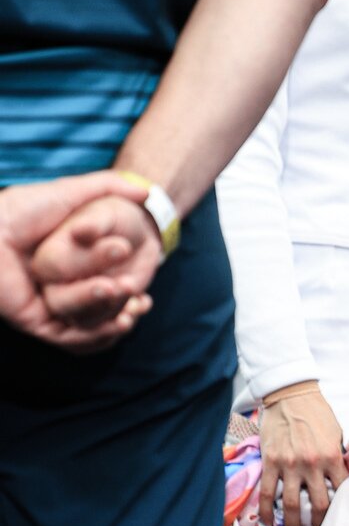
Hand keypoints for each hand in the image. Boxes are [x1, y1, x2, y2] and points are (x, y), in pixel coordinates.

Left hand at [0, 171, 153, 350]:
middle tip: (140, 296)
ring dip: (115, 318)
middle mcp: (59, 288)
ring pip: (91, 323)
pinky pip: (72, 339)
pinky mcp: (36, 322)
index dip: (130, 291)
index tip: (145, 288)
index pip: (106, 286)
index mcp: (68, 265)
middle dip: (126, 306)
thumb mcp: (72, 193)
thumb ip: (108, 186)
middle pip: (102, 308)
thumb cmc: (25, 209)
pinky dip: (98, 335)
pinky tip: (119, 321)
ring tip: (129, 299)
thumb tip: (147, 193)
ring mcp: (47, 307)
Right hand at [258, 384, 346, 525]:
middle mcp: (312, 464)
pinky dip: (267, 511)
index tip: (343, 521)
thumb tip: (346, 480)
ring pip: (291, 504)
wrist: (291, 396)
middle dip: (319, 524)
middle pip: (318, 504)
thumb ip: (340, 458)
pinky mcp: (271, 462)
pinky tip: (268, 523)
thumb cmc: (317, 414)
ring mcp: (290, 465)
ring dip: (293, 524)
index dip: (343, 510)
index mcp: (332, 457)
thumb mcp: (337, 434)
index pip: (342, 491)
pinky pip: (267, 493)